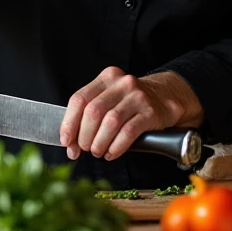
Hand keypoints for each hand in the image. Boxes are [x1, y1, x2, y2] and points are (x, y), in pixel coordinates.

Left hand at [59, 67, 197, 161]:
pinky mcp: (150, 112)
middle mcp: (122, 83)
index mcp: (107, 77)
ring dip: (99, 143)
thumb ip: (89, 114)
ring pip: (110, 123)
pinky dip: (116, 147)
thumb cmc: (131, 103)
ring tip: (98, 152)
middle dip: (84, 136)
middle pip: (93, 112)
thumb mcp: (110, 98)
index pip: (79, 99)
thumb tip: (69, 142)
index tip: (66, 141)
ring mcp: (137, 97)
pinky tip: (112, 153)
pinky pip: (128, 132)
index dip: (69, 123)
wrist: (165, 98)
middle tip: (85, 149)